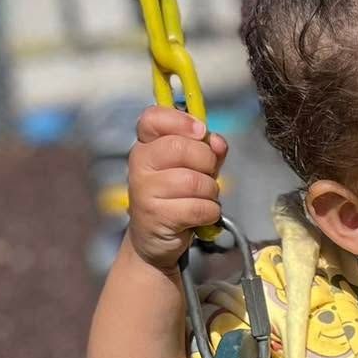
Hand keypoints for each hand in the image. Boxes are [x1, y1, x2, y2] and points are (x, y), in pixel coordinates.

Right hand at [126, 105, 227, 271]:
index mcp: (146, 144)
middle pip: (181, 148)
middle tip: (207, 175)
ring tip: (203, 198)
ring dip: (210, 191)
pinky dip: (210, 212)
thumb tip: (217, 142)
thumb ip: (206, 150)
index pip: (153, 118)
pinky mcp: (157, 215)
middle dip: (207, 162)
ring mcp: (145, 190)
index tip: (200, 132)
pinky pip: (198, 207)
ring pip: (194, 181)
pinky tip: (202, 215)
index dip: (181, 120)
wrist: (153, 239)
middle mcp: (140, 163)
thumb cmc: (174, 197)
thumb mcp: (192, 167)